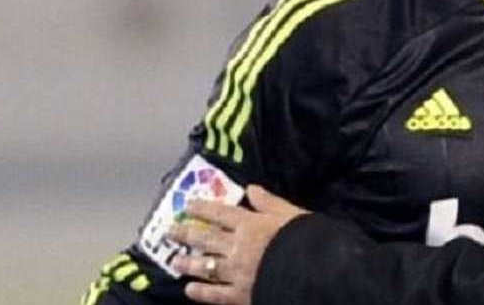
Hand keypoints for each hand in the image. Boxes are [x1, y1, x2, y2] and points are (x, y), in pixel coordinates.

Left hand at [168, 185, 307, 304]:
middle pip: (206, 238)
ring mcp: (235, 272)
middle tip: (170, 231)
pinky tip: (190, 290)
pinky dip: (201, 292)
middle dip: (186, 234)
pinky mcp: (240, 294)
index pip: (220, 213)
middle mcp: (237, 246)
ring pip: (205, 266)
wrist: (312, 270)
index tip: (188, 206)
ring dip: (188, 263)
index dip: (202, 209)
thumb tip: (252, 188)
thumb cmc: (306, 238)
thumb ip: (270, 202)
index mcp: (250, 224)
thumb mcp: (291, 213)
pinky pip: (216, 294)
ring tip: (174, 261)